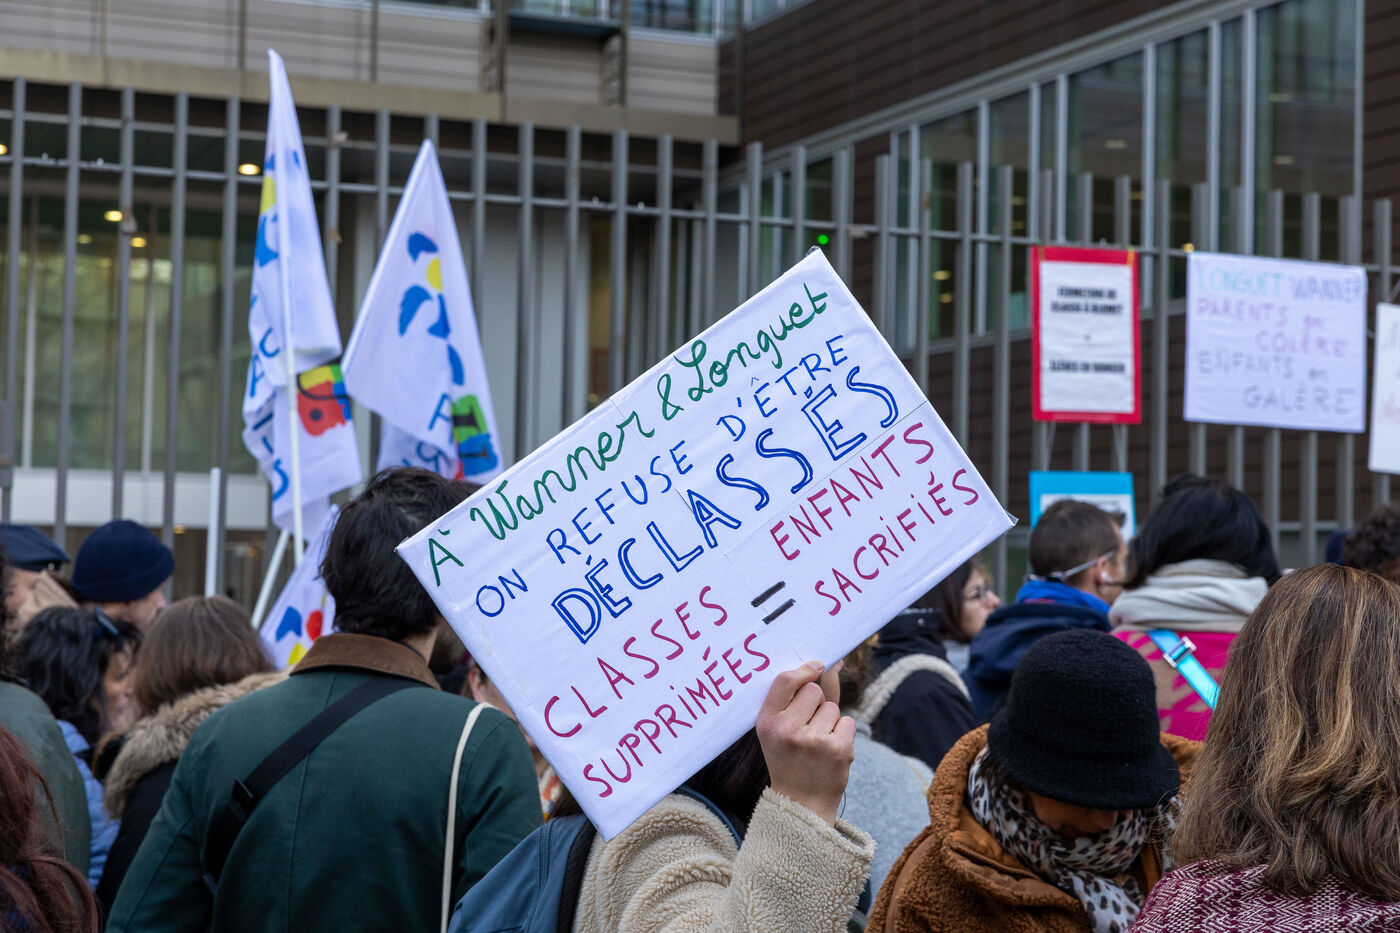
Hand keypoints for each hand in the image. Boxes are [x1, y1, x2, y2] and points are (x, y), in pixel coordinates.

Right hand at [756, 661, 855, 824]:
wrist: (801, 804)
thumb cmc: (790, 759)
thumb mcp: (781, 728)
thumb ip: (800, 694)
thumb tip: (833, 661)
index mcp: (767, 722)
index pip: (786, 680)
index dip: (805, 670)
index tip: (816, 666)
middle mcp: (787, 730)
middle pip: (814, 690)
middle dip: (816, 703)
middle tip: (808, 728)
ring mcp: (813, 740)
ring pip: (832, 707)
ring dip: (830, 721)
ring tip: (818, 744)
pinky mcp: (837, 750)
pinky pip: (848, 722)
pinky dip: (843, 734)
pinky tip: (831, 752)